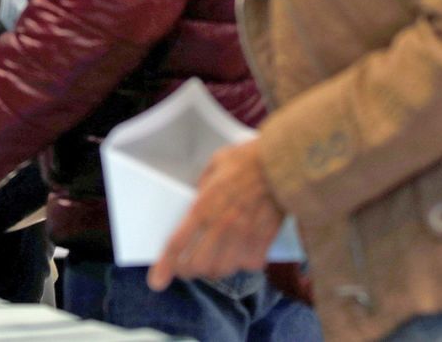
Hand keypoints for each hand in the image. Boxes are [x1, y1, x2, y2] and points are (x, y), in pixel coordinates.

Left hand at [148, 141, 284, 291]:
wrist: (285, 163)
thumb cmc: (248, 159)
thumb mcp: (215, 164)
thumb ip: (203, 185)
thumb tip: (196, 197)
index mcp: (204, 205)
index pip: (178, 243)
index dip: (165, 266)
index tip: (157, 281)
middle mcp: (222, 225)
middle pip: (198, 265)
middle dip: (187, 271)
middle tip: (185, 268)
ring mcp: (244, 235)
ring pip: (222, 270)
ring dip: (213, 270)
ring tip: (210, 262)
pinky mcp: (265, 239)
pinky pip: (249, 265)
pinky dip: (241, 264)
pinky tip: (238, 254)